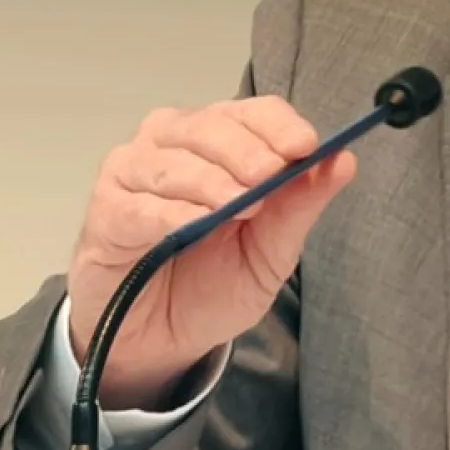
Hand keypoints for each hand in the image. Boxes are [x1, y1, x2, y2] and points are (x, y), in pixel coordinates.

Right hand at [66, 96, 354, 409]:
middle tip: (270, 176)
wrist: (157, 338)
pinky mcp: (105, 209)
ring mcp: (135, 170)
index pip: (254, 112)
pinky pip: (139, 204)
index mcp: (224, 141)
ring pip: (174, 159)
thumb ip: (301, 206)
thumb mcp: (271, 252)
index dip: (279, 125)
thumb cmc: (214, 284)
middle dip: (247, 149)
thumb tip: (344, 161)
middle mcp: (176, 141)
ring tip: (241, 207)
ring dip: (211, 180)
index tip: (306, 146)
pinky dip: (170, 213)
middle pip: (212, 125)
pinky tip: (191, 227)